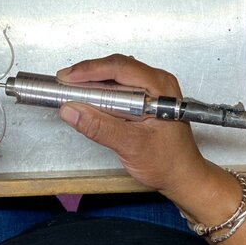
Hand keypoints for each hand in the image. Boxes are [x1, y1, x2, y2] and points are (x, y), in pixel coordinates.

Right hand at [56, 54, 207, 198]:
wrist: (182, 176)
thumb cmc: (168, 162)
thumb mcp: (131, 145)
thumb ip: (100, 127)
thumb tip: (72, 111)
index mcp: (160, 87)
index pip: (120, 67)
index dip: (90, 70)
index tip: (67, 77)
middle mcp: (157, 83)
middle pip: (115, 68)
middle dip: (87, 74)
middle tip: (63, 83)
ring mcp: (151, 90)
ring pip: (115, 77)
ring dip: (92, 83)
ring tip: (70, 90)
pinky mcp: (143, 100)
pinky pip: (118, 89)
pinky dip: (100, 93)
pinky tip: (87, 100)